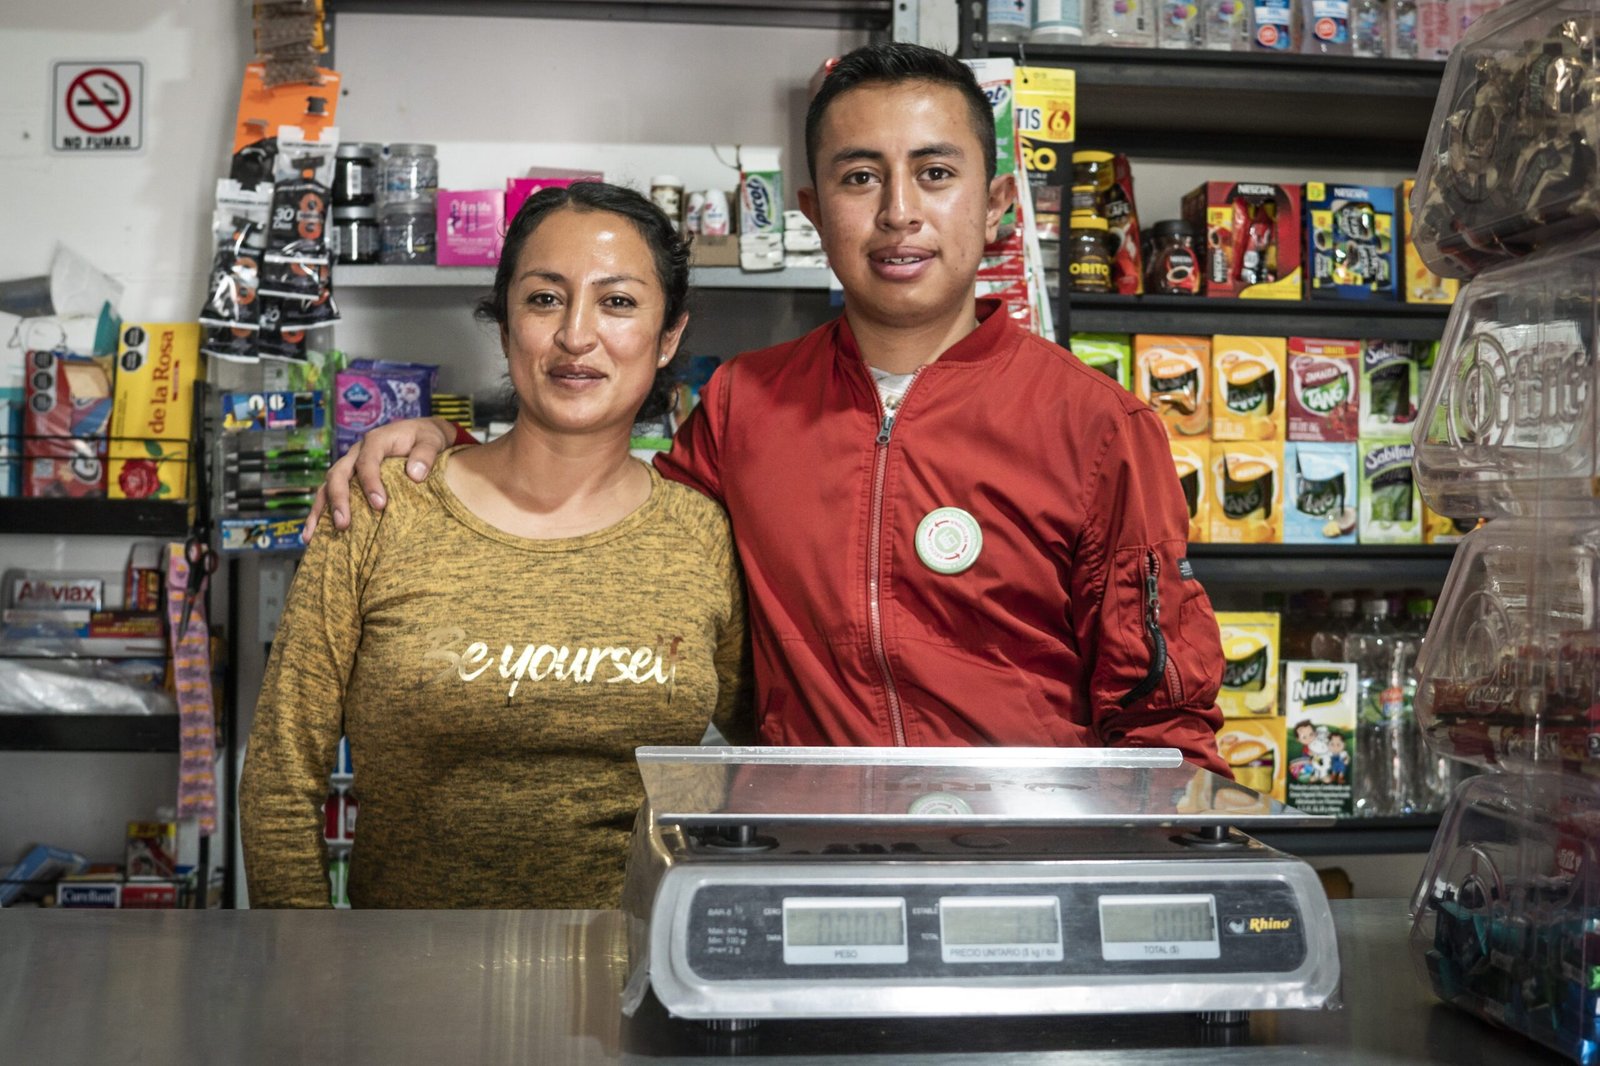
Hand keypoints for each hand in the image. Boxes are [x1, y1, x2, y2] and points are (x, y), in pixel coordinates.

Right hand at [304, 417, 456, 538]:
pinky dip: (319, 514)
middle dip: (339, 499)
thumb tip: (415, 475)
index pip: (367, 461)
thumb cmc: (426, 438)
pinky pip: (329, 495)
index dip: (370, 482)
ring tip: (314, 536)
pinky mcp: (349, 480)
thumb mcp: (432, 441)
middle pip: (339, 474)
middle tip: (344, 524)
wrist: (421, 435)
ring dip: (321, 510)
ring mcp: (350, 466)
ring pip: (328, 486)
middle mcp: (357, 453)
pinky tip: (312, 535)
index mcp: (376, 441)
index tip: (380, 505)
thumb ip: (426, 455)